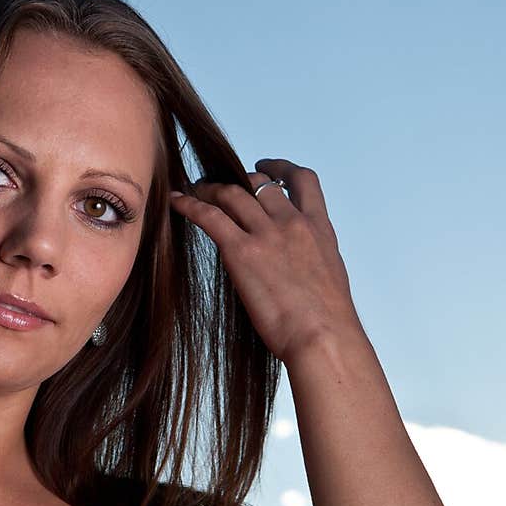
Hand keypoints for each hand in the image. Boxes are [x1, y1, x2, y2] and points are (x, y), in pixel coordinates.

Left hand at [169, 159, 362, 365]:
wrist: (323, 337)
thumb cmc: (327, 321)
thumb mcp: (328, 275)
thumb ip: (309, 257)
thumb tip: (292, 261)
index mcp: (319, 228)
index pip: (303, 180)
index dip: (280, 168)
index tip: (265, 168)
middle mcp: (293, 223)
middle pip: (259, 184)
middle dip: (237, 181)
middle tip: (219, 187)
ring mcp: (267, 234)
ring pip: (231, 193)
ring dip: (209, 188)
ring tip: (194, 191)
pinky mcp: (242, 251)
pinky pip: (209, 216)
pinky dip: (190, 205)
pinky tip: (177, 202)